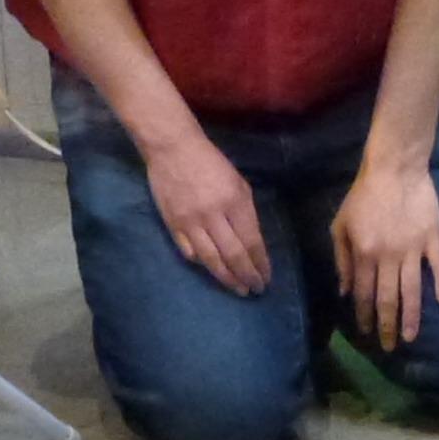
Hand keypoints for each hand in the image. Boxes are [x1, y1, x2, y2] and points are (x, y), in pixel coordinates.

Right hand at [147, 134, 269, 296]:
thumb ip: (245, 213)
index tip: (266, 277)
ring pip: (211, 260)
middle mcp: (214, 215)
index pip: (251, 241)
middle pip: (233, 255)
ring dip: (227, 278)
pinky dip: (202, 264)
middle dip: (246, 276)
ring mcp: (191, 222)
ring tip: (237, 288)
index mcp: (234, 202)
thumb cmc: (211, 163)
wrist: (173, 149)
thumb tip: (252, 243)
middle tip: (254, 290)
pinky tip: (212, 270)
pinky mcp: (172, 225)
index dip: (260, 263)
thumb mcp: (238, 183)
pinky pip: (189, 253)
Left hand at [330, 159, 438, 347]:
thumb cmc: (363, 196)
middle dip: (387, 326)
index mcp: (365, 254)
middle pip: (388, 299)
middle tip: (389, 346)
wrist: (395, 168)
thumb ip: (342, 259)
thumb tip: (345, 291)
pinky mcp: (433, 239)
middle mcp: (389, 257)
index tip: (366, 333)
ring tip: (411, 337)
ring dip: (412, 317)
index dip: (365, 316)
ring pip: (413, 291)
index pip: (365, 294)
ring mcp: (413, 249)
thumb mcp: (340, 225)